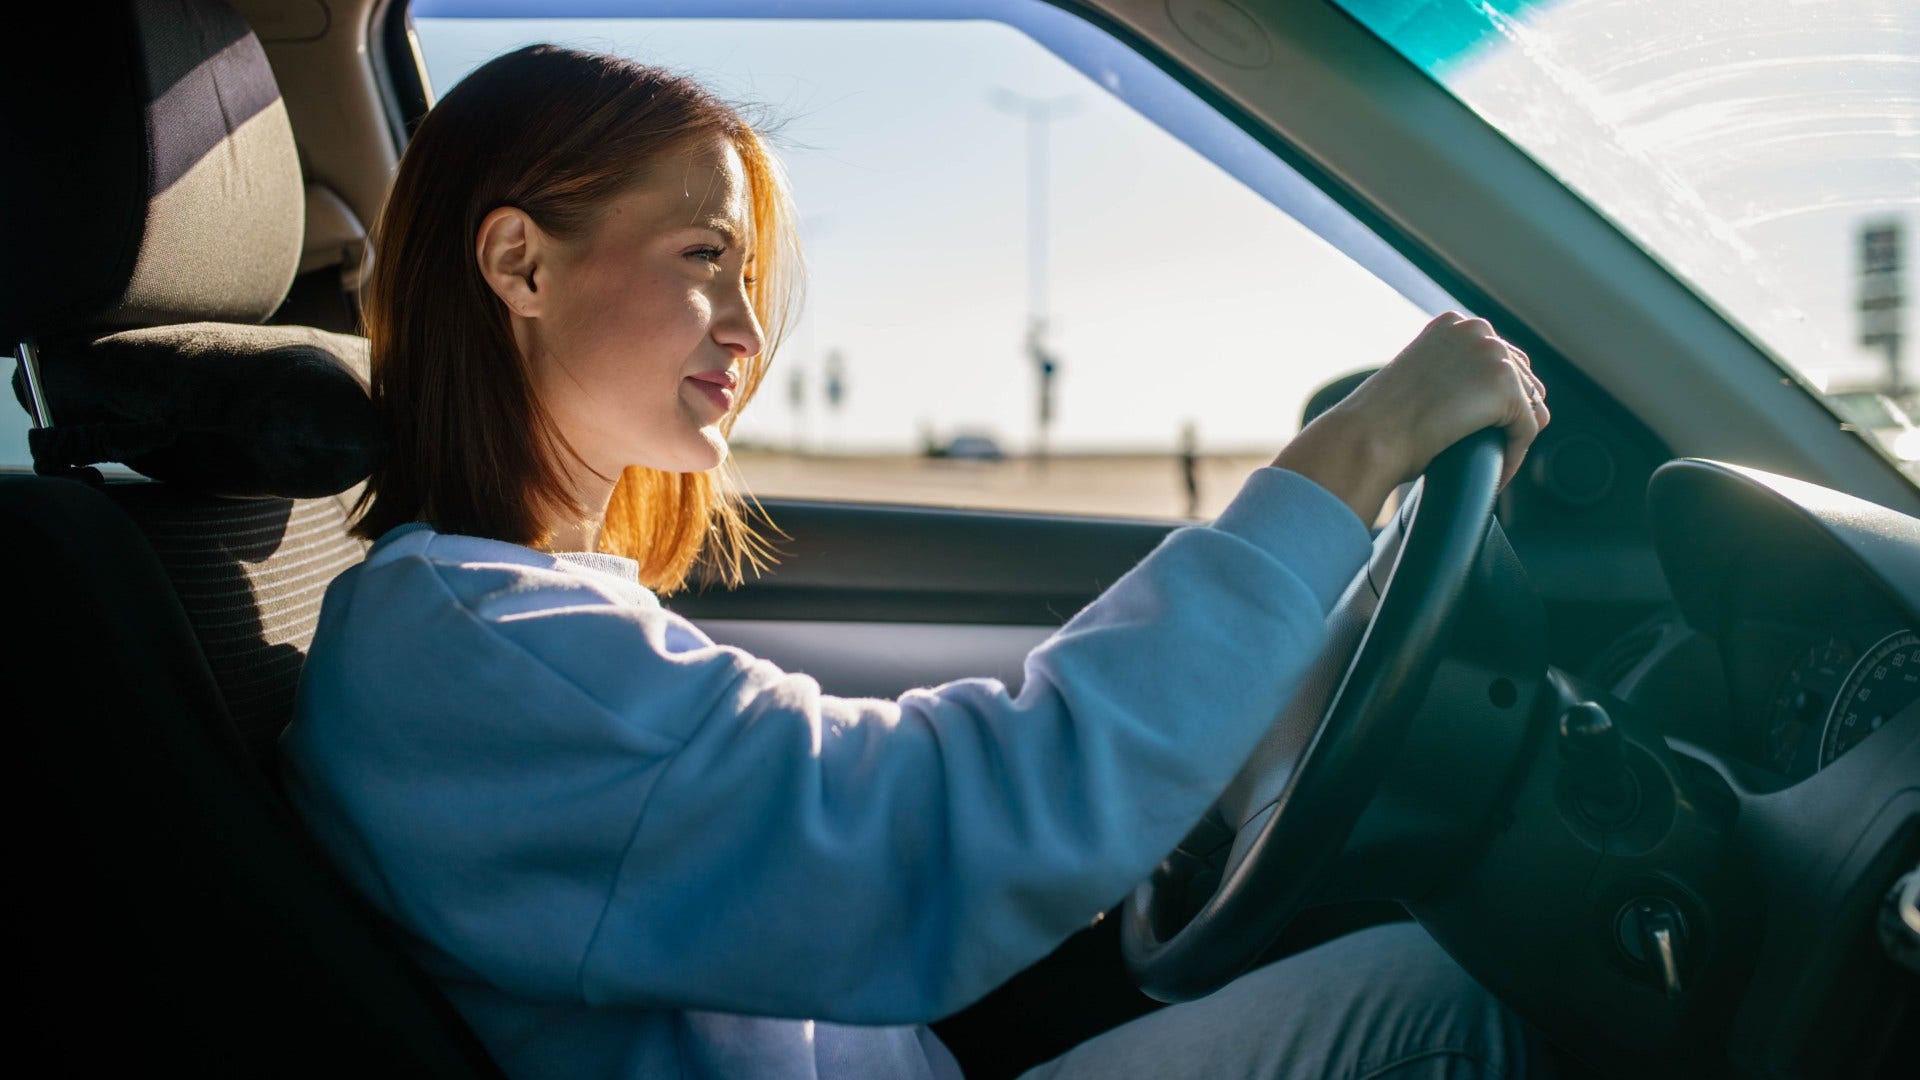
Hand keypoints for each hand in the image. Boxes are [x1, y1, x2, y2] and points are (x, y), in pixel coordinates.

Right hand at [1271, 312, 1547, 522]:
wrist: (1367, 437)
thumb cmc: (1378, 422)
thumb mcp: (1416, 381)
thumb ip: (1446, 375)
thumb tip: (1468, 397)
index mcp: (1452, 325)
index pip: (1499, 359)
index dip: (1496, 398)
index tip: (1487, 428)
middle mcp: (1476, 331)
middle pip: (1523, 378)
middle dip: (1512, 416)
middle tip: (1495, 449)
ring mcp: (1493, 356)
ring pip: (1529, 405)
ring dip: (1513, 438)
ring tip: (1495, 465)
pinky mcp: (1505, 389)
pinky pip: (1526, 431)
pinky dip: (1514, 458)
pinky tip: (1496, 477)